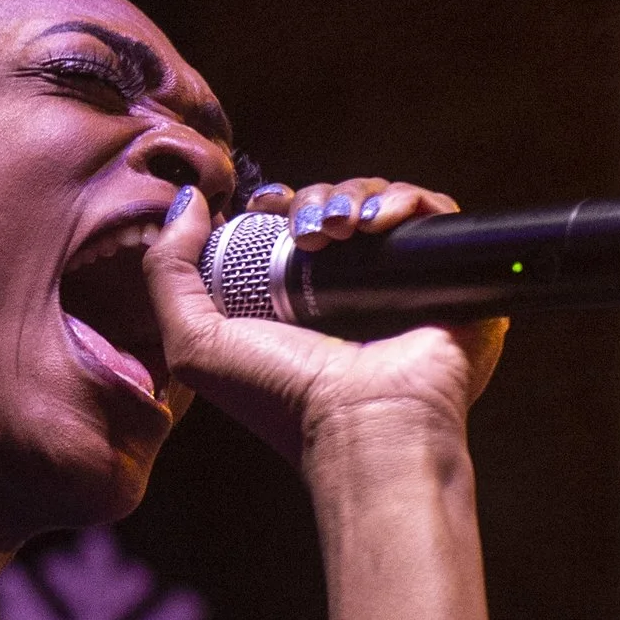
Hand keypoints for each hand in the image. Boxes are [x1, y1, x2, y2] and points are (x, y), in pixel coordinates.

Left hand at [146, 176, 505, 472]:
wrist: (362, 423)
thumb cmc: (278, 396)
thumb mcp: (194, 343)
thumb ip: (168, 273)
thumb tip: (186, 201)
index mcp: (294, 296)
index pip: (290, 221)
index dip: (277, 201)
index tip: (266, 204)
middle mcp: (348, 286)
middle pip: (334, 203)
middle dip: (314, 197)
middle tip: (307, 228)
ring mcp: (400, 278)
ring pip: (380, 199)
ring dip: (354, 195)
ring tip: (340, 229)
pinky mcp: (451, 271)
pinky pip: (436, 210)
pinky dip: (407, 200)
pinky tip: (381, 223)